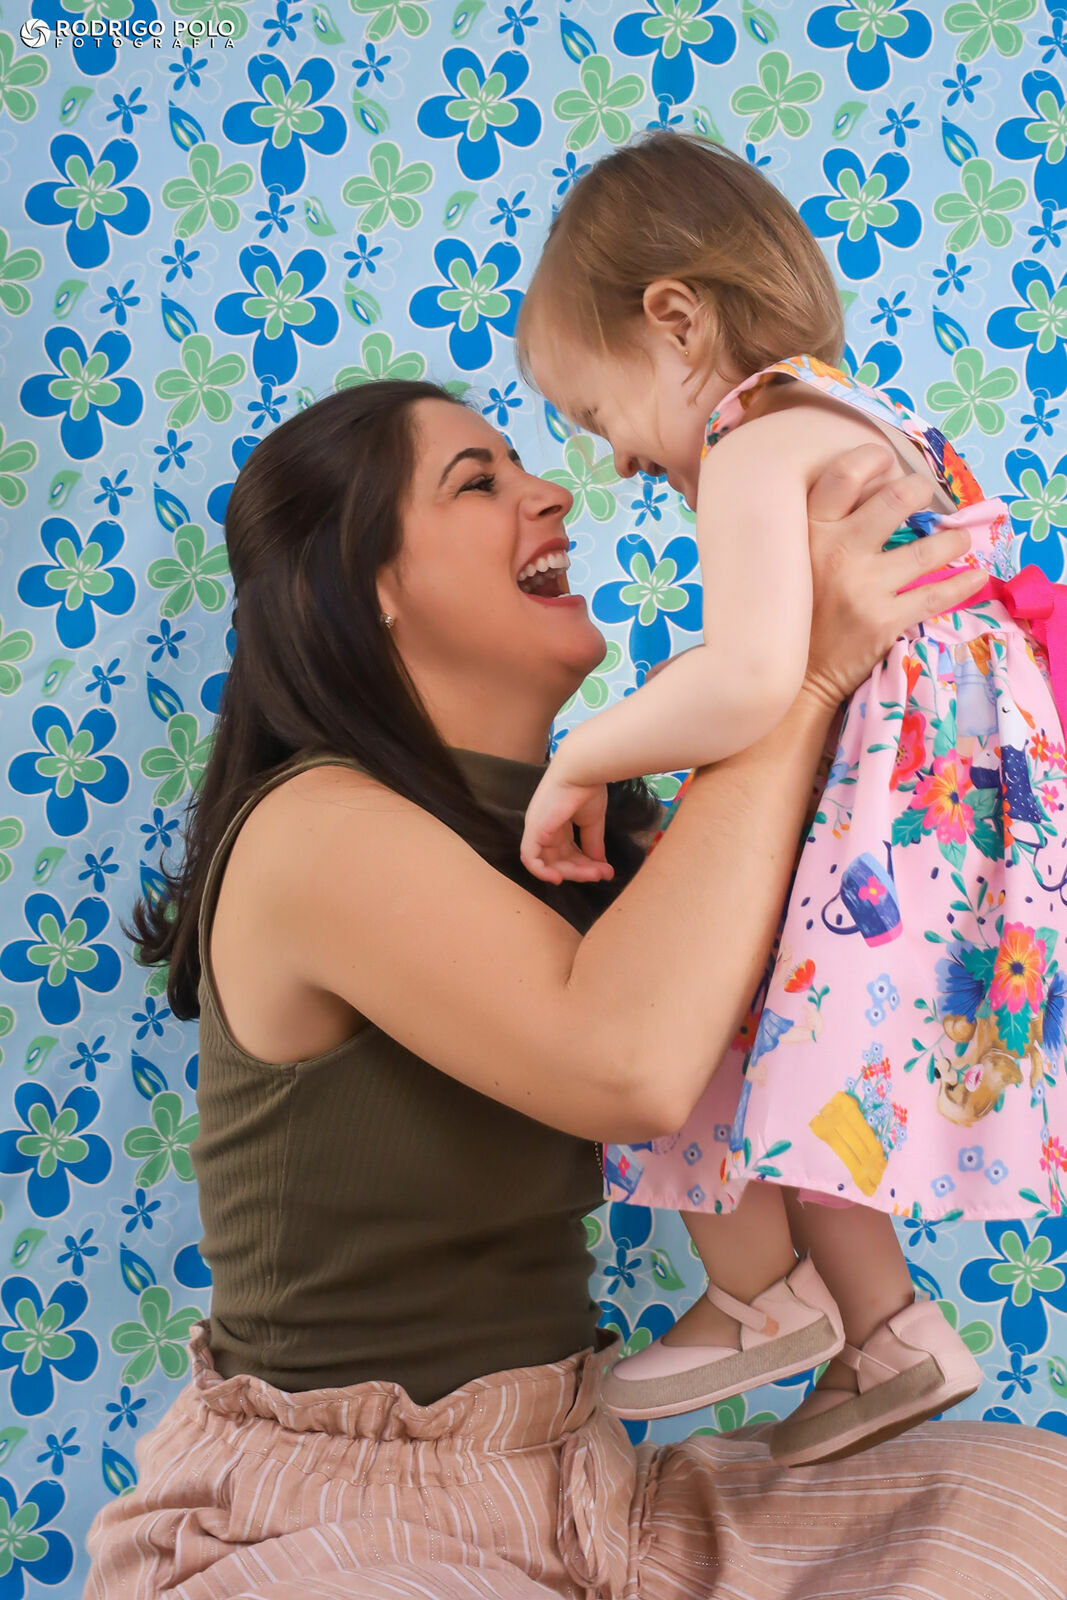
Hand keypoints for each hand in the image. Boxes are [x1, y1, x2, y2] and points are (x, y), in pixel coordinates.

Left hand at [520, 768, 614, 885]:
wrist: (582, 771)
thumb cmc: (587, 788)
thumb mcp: (592, 821)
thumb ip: (592, 843)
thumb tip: (600, 866)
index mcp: (556, 823)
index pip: (567, 852)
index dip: (585, 865)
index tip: (606, 871)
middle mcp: (544, 827)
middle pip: (560, 860)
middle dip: (582, 870)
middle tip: (603, 874)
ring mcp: (536, 829)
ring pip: (549, 863)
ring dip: (572, 872)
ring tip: (594, 874)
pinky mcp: (533, 830)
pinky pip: (530, 860)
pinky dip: (542, 873)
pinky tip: (560, 878)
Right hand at [804, 444, 986, 707]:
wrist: (795, 674)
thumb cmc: (800, 610)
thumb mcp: (797, 558)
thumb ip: (825, 524)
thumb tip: (878, 489)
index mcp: (810, 530)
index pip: (845, 475)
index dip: (873, 459)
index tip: (889, 463)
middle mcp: (836, 551)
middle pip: (895, 498)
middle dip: (922, 490)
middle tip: (929, 497)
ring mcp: (862, 586)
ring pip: (927, 549)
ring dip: (954, 539)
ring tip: (962, 538)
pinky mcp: (883, 620)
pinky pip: (936, 595)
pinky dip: (963, 583)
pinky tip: (975, 576)